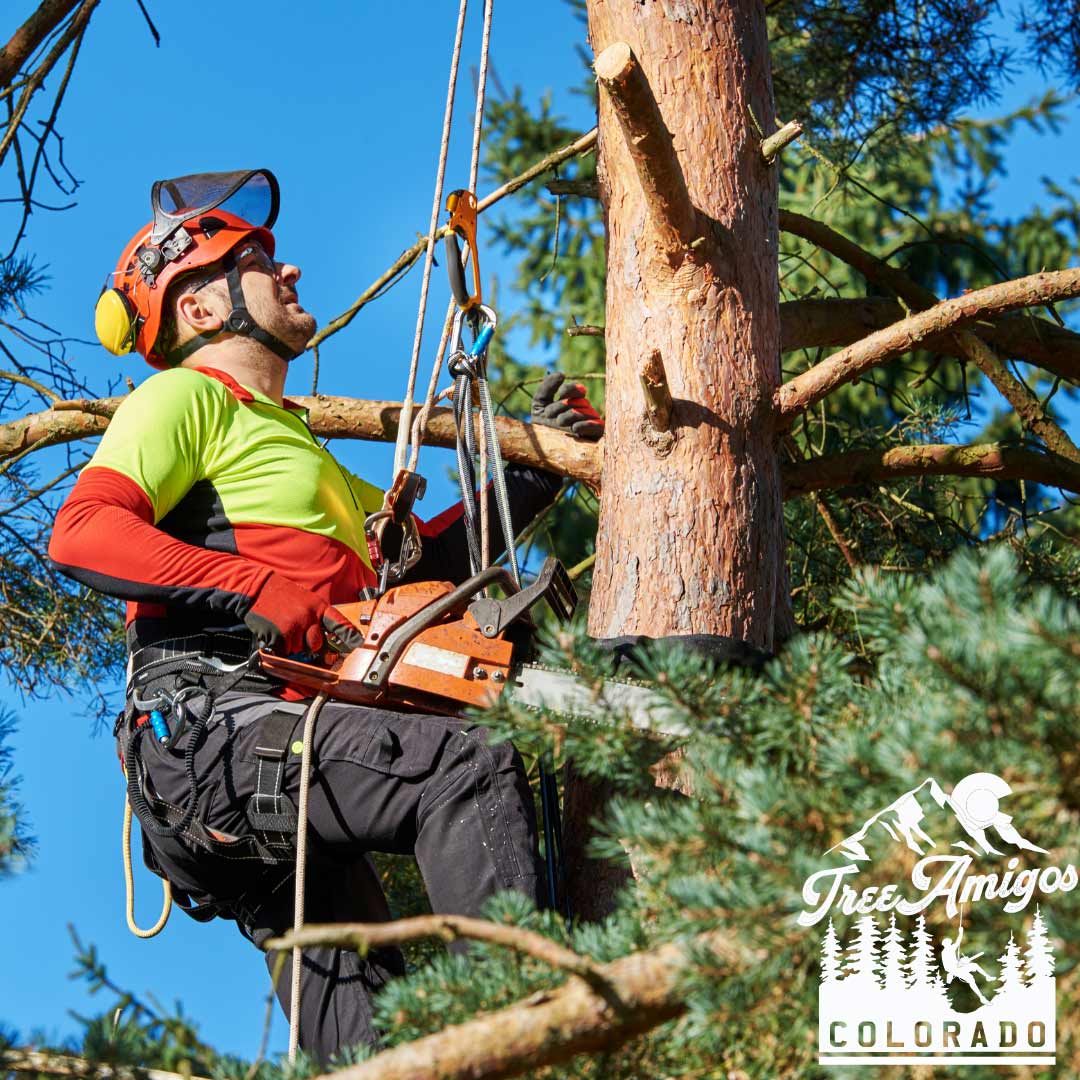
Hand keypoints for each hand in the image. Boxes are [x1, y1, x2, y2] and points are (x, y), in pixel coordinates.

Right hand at [244, 573, 363, 654]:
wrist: (259, 587)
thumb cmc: (283, 595)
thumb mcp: (307, 600)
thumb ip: (317, 617)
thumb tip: (323, 640)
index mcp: (318, 606)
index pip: (338, 623)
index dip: (349, 635)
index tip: (357, 643)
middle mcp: (309, 616)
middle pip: (316, 644)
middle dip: (307, 643)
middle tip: (296, 632)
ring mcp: (294, 625)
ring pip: (298, 649)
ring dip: (291, 644)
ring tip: (283, 626)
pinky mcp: (279, 634)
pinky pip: (283, 650)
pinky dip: (278, 646)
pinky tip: (275, 631)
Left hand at [530, 372, 604, 439]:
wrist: (541, 452)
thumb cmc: (541, 428)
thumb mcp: (540, 405)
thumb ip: (547, 387)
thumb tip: (562, 374)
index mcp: (572, 402)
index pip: (577, 390)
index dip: (569, 390)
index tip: (559, 396)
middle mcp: (583, 412)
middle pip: (579, 402)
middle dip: (562, 406)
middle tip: (549, 416)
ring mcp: (590, 424)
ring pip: (586, 413)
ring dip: (570, 415)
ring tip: (558, 423)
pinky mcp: (595, 437)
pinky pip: (598, 426)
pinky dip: (587, 425)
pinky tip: (575, 428)